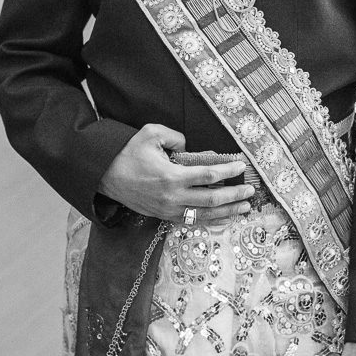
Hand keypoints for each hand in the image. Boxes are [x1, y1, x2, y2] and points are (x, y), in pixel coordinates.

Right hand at [98, 123, 254, 223]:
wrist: (105, 175)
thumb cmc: (128, 153)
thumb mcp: (152, 134)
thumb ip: (177, 138)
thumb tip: (194, 150)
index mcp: (172, 176)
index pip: (209, 175)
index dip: (228, 172)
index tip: (242, 166)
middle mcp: (172, 197)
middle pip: (212, 200)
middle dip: (234, 195)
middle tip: (250, 190)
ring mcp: (168, 210)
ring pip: (205, 215)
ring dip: (227, 212)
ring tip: (244, 207)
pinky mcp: (164, 216)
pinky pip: (192, 222)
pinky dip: (211, 220)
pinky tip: (224, 217)